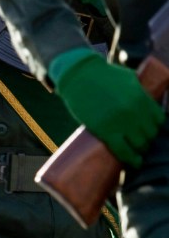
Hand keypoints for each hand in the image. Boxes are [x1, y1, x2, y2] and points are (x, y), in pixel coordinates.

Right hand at [52, 50, 164, 167]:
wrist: (78, 76)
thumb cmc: (102, 74)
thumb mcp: (128, 77)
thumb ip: (140, 88)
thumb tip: (148, 94)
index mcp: (142, 97)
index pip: (159, 119)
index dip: (156, 126)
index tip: (150, 129)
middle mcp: (134, 111)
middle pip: (150, 133)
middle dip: (148, 139)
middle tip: (140, 141)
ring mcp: (120, 122)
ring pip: (140, 144)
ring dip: (141, 150)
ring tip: (136, 151)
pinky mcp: (105, 131)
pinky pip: (123, 150)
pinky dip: (131, 159)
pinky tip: (135, 163)